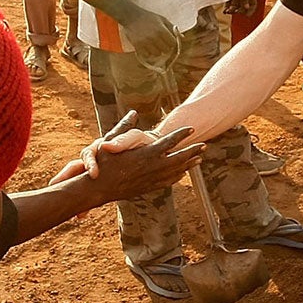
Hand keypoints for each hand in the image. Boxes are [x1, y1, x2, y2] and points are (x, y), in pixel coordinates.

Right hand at [75, 125, 203, 203]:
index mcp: (145, 155)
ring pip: (175, 172)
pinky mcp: (147, 188)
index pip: (169, 142)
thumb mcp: (110, 141)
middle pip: (178, 158)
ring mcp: (151, 179)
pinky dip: (177, 177)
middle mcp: (151, 168)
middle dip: (192, 151)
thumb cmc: (101, 164)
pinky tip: (182, 174)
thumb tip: (132, 112)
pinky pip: (167, 182)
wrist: (98, 189)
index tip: (192, 129)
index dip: (181, 135)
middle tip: (204, 145)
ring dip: (188, 165)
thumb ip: (124, 127)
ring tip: (199, 159)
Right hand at [120, 6, 182, 73]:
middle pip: (166, 50)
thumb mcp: (162, 19)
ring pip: (157, 54)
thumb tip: (183, 37)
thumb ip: (172, 28)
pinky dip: (148, 53)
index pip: (173, 43)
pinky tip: (147, 47)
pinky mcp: (137, 45)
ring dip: (157, 51)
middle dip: (165, 47)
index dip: (172, 43)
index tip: (168, 41)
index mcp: (161, 30)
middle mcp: (154, 37)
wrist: (131, 16)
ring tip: (153, 45)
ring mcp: (145, 42)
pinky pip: (147, 55)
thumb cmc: (148, 17)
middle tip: (161, 43)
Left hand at [225, 0, 256, 16]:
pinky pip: (230, 3)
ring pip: (236, 5)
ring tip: (227, 11)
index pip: (253, 4)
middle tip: (232, 12)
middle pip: (244, 6)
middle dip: (239, 10)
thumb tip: (247, 8)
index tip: (245, 15)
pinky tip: (225, 10)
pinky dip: (228, 7)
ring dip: (232, 10)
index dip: (251, 10)